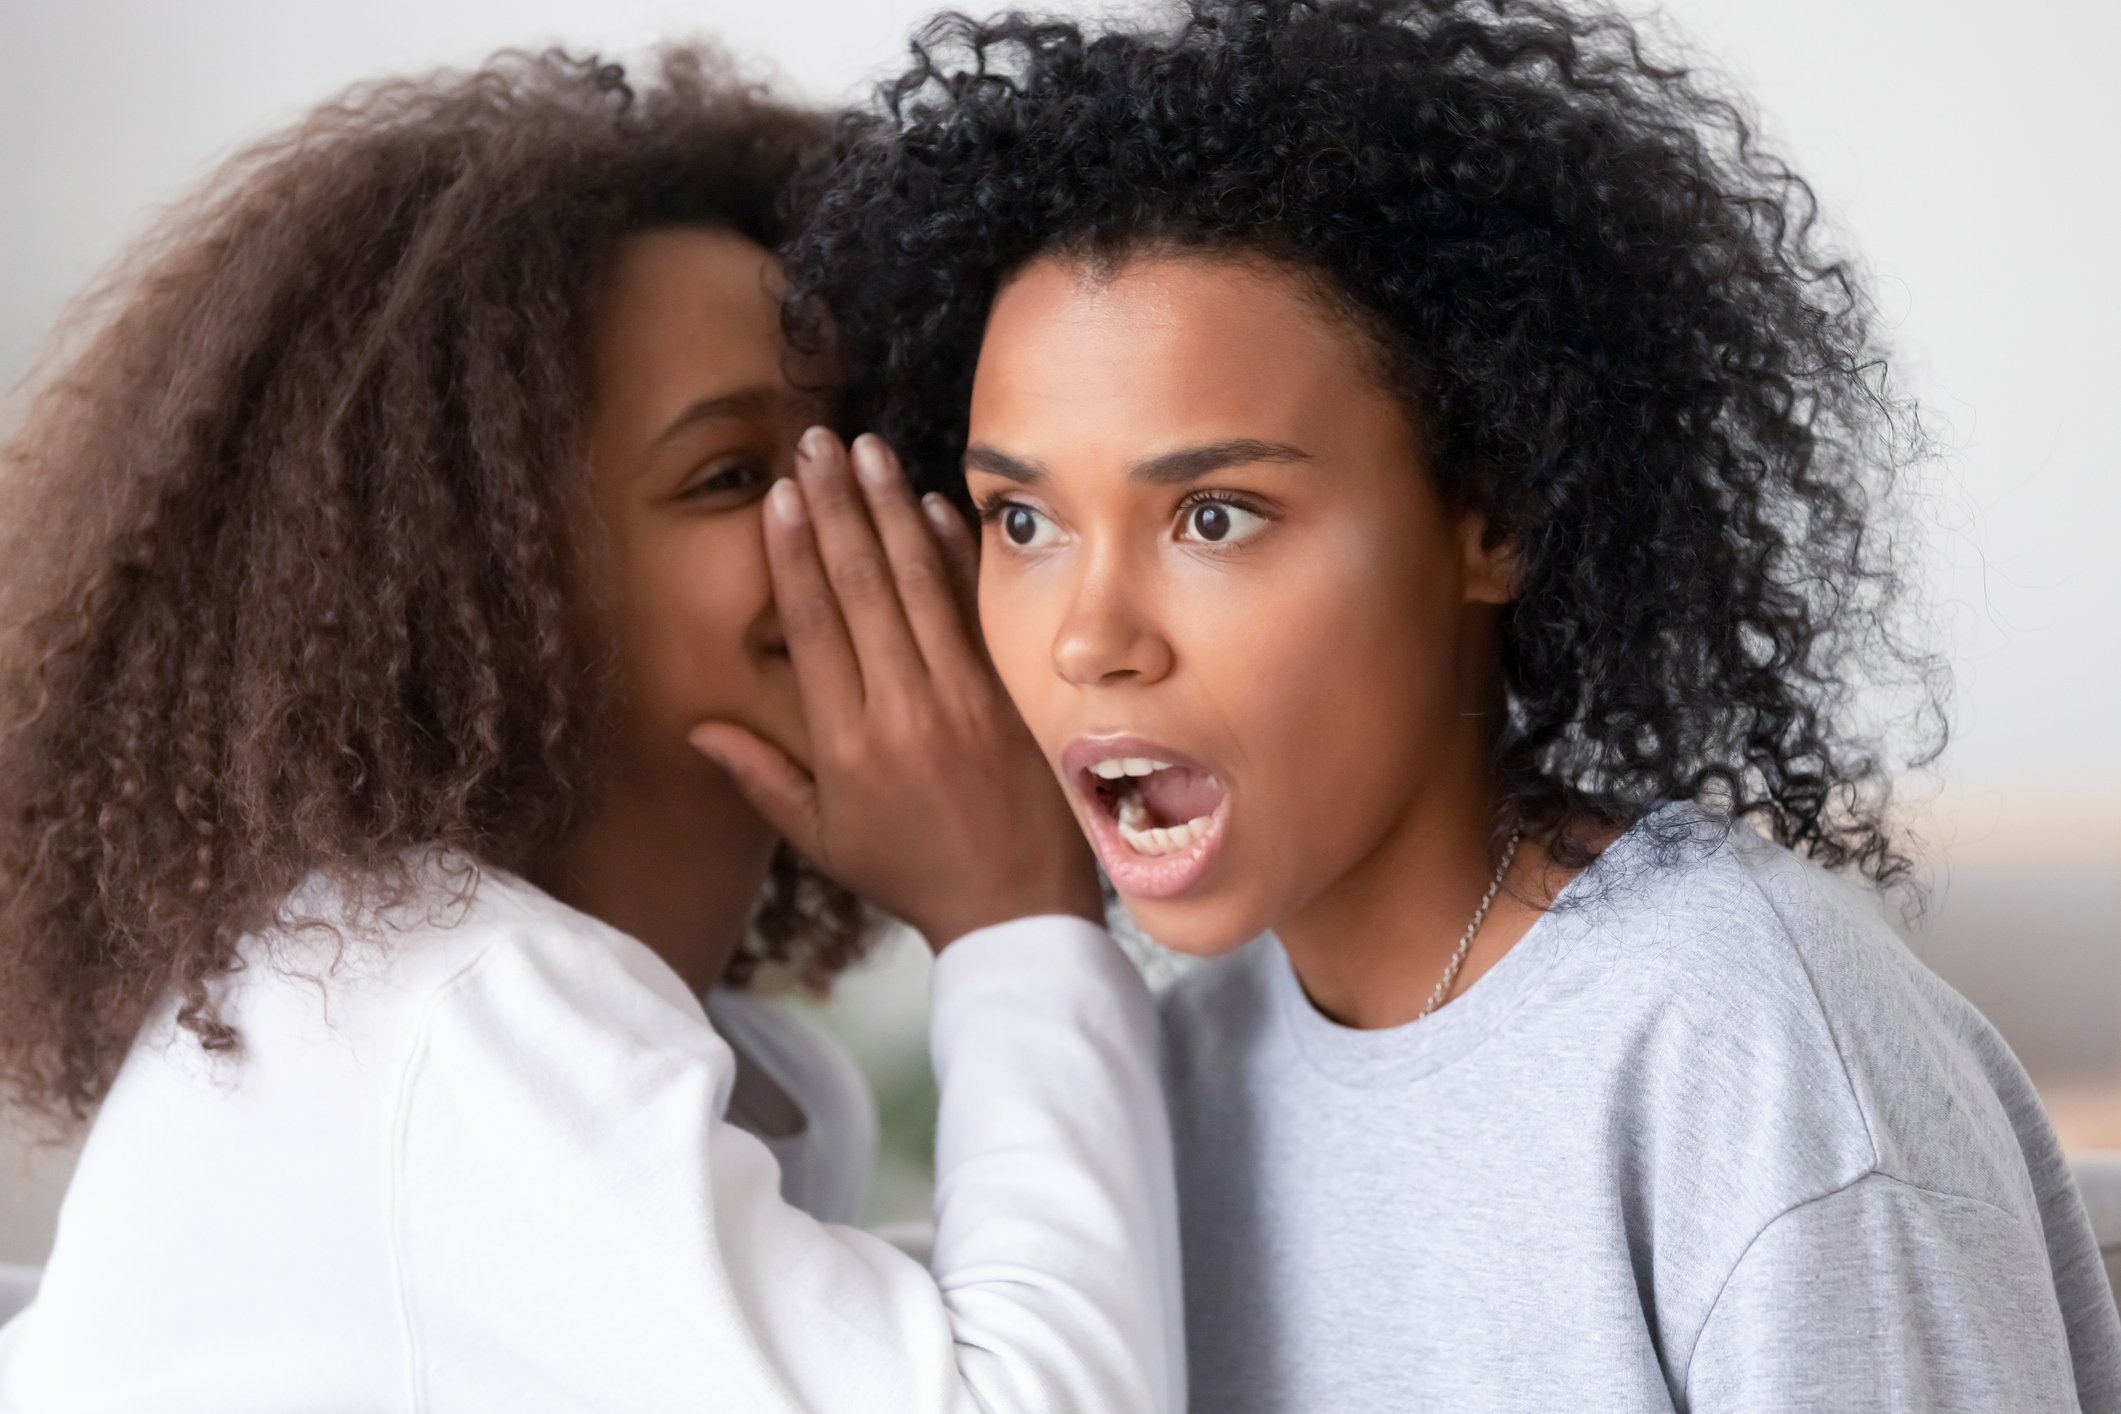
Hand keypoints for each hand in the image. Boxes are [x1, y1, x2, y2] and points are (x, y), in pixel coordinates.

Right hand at [690, 428, 1102, 950]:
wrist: (1014, 910)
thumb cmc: (910, 874)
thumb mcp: (822, 840)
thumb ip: (762, 777)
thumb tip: (698, 728)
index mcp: (846, 743)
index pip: (813, 624)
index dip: (794, 553)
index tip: (781, 495)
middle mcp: (904, 709)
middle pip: (862, 586)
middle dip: (836, 506)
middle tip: (817, 442)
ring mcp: (966, 697)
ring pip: (921, 584)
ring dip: (892, 510)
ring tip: (868, 452)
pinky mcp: (1014, 694)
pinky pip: (980, 609)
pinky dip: (960, 555)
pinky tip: (938, 505)